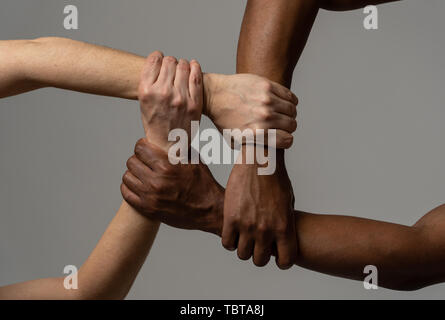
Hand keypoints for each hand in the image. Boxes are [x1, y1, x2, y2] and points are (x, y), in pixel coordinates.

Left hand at [121, 138, 223, 234]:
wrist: (209, 211)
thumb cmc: (204, 184)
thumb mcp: (195, 160)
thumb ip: (180, 147)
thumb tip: (170, 133)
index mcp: (168, 166)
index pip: (140, 148)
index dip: (142, 146)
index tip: (146, 148)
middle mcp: (157, 181)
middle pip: (131, 162)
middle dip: (138, 159)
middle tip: (144, 162)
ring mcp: (151, 197)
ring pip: (127, 177)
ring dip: (133, 174)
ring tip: (141, 174)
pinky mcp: (148, 209)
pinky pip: (126, 194)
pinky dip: (129, 188)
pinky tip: (138, 186)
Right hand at [138, 51, 202, 151]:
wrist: (168, 144)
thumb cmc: (154, 121)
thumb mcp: (143, 102)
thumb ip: (150, 82)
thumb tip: (160, 60)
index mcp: (146, 91)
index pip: (154, 59)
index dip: (158, 57)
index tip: (160, 60)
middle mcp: (163, 92)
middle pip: (170, 61)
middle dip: (170, 62)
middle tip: (171, 68)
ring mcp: (180, 98)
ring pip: (183, 65)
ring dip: (182, 65)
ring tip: (181, 70)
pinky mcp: (194, 102)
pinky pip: (196, 76)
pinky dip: (195, 67)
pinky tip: (193, 66)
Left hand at [203, 73, 297, 148]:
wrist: (214, 94)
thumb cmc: (223, 119)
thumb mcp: (235, 141)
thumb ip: (252, 148)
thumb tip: (265, 156)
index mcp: (257, 133)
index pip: (287, 140)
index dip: (285, 140)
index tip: (281, 136)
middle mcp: (264, 117)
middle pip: (292, 124)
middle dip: (288, 126)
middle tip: (280, 123)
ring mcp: (267, 100)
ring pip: (293, 110)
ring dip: (289, 113)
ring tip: (280, 112)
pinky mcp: (267, 85)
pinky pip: (290, 96)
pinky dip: (290, 100)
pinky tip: (282, 102)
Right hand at [222, 146, 297, 268]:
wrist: (260, 159)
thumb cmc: (276, 178)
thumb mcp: (288, 202)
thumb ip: (284, 223)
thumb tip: (279, 237)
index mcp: (284, 227)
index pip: (285, 261)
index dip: (281, 260)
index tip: (276, 254)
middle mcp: (266, 230)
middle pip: (260, 261)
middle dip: (259, 255)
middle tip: (256, 245)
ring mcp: (247, 225)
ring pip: (242, 254)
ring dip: (243, 248)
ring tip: (244, 238)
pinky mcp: (231, 218)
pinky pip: (227, 243)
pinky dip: (229, 241)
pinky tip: (233, 232)